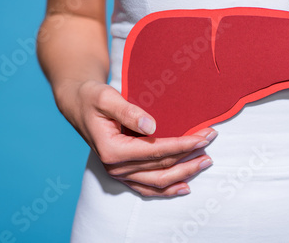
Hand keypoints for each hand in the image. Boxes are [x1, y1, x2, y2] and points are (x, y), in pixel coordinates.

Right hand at [55, 80, 216, 196]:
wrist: (78, 104)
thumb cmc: (92, 98)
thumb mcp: (106, 98)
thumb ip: (128, 112)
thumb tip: (151, 126)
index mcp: (112, 150)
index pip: (157, 151)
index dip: (182, 144)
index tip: (203, 136)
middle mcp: (115, 167)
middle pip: (161, 168)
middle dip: (189, 156)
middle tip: (210, 142)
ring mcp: (119, 173)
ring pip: (157, 182)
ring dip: (184, 174)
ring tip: (205, 162)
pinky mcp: (122, 173)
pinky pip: (147, 187)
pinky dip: (166, 190)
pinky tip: (184, 187)